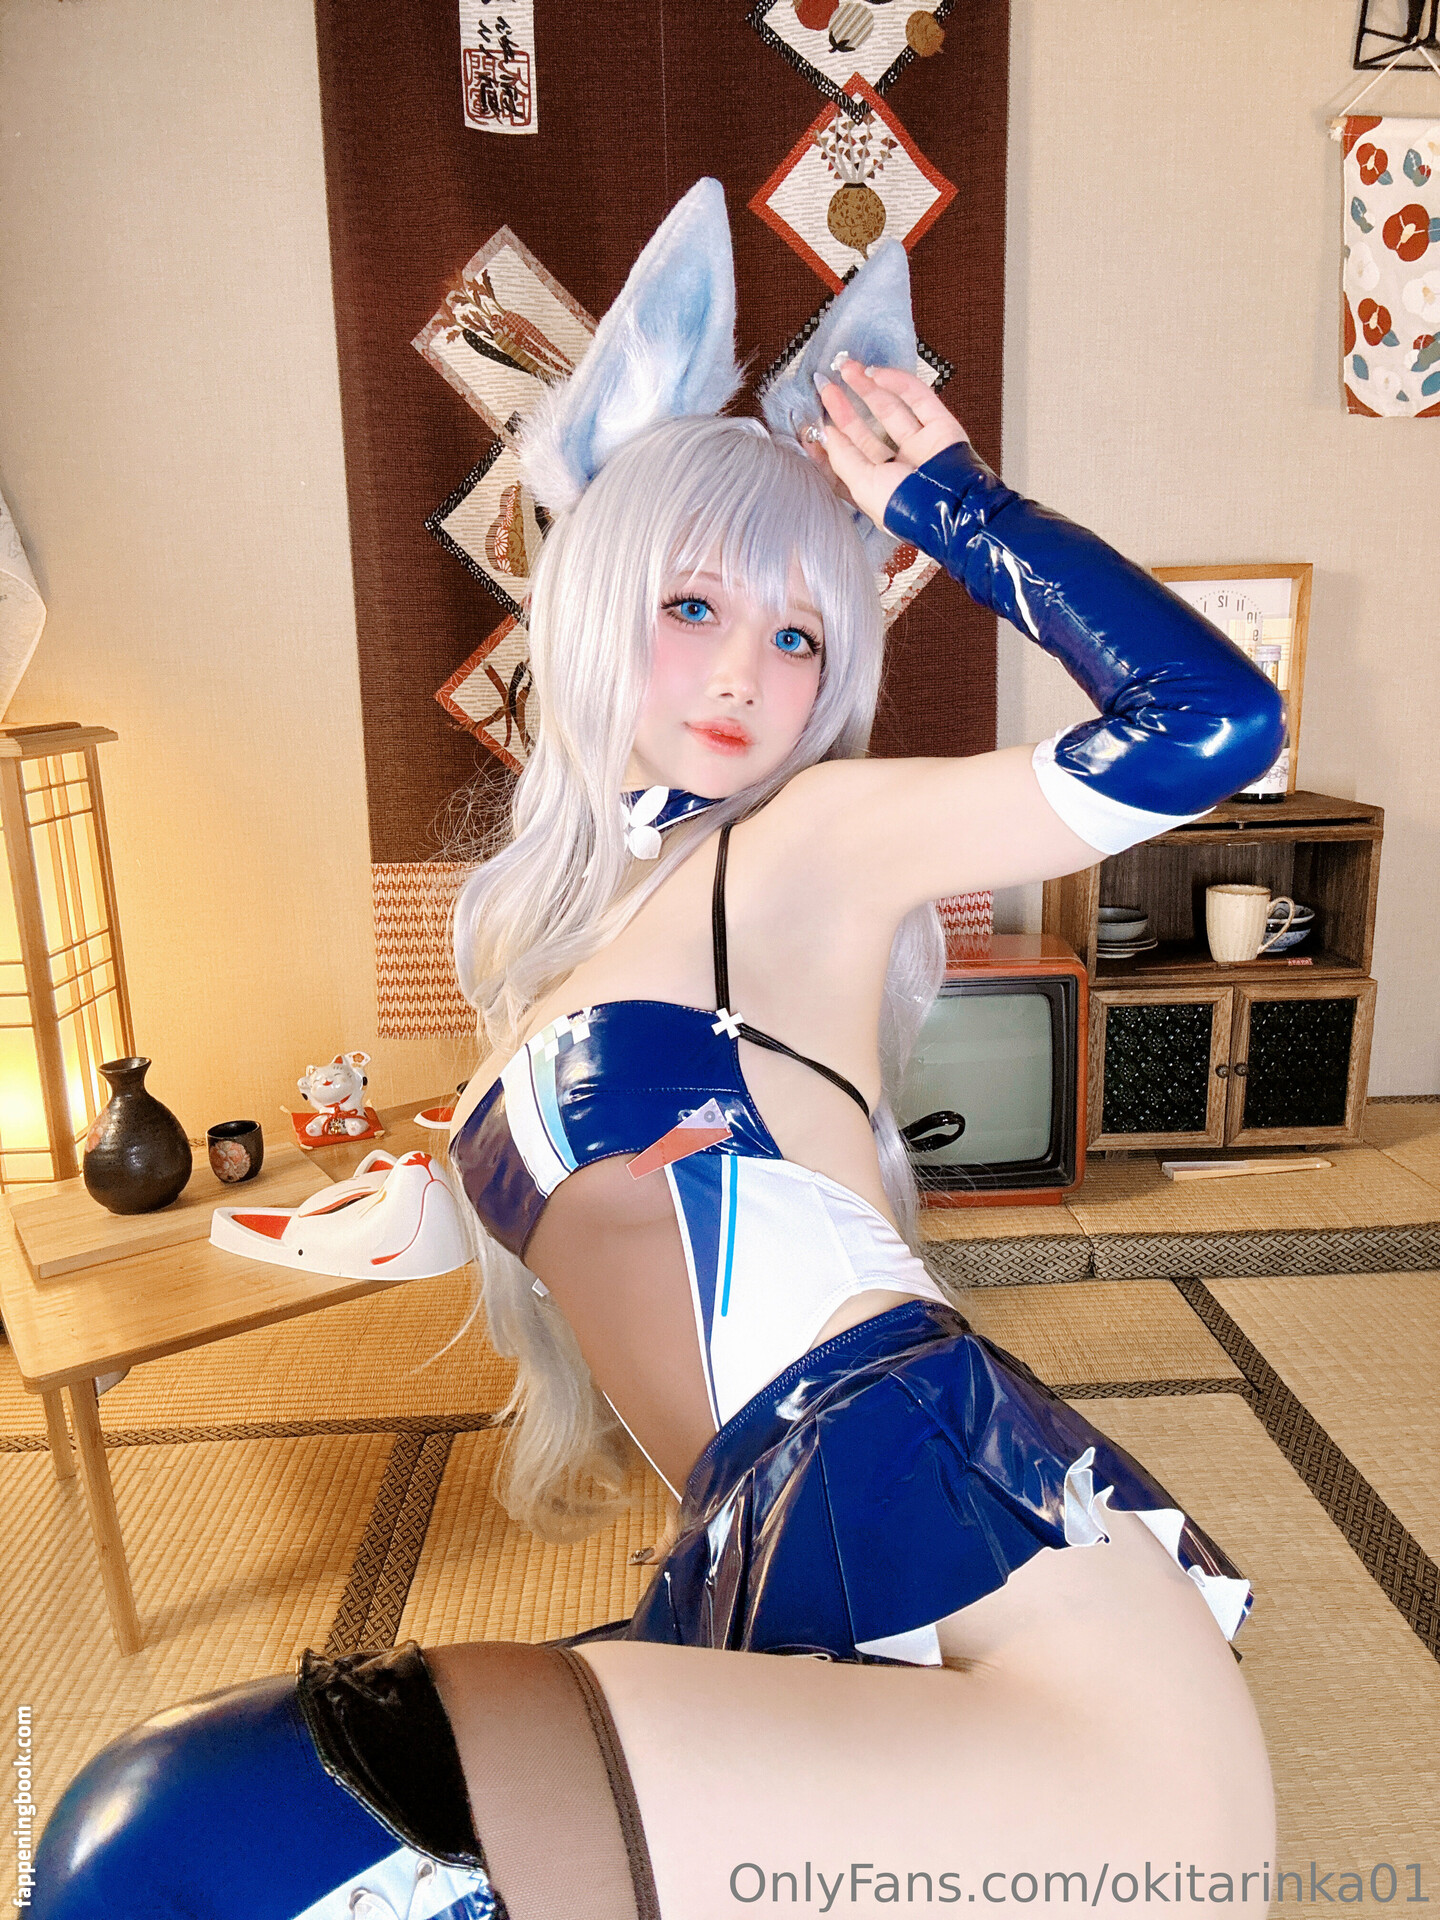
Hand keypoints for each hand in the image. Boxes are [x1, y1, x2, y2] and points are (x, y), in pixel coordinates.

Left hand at [803, 361, 967, 529]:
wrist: (951, 507)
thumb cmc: (907, 509)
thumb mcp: (861, 486)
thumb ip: (843, 457)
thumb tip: (827, 433)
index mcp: (877, 488)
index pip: (846, 460)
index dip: (828, 442)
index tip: (810, 424)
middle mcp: (898, 467)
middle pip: (865, 432)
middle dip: (844, 409)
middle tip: (827, 387)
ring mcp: (920, 446)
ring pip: (890, 410)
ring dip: (868, 388)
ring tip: (848, 369)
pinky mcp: (940, 428)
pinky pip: (918, 399)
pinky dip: (899, 383)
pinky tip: (876, 373)